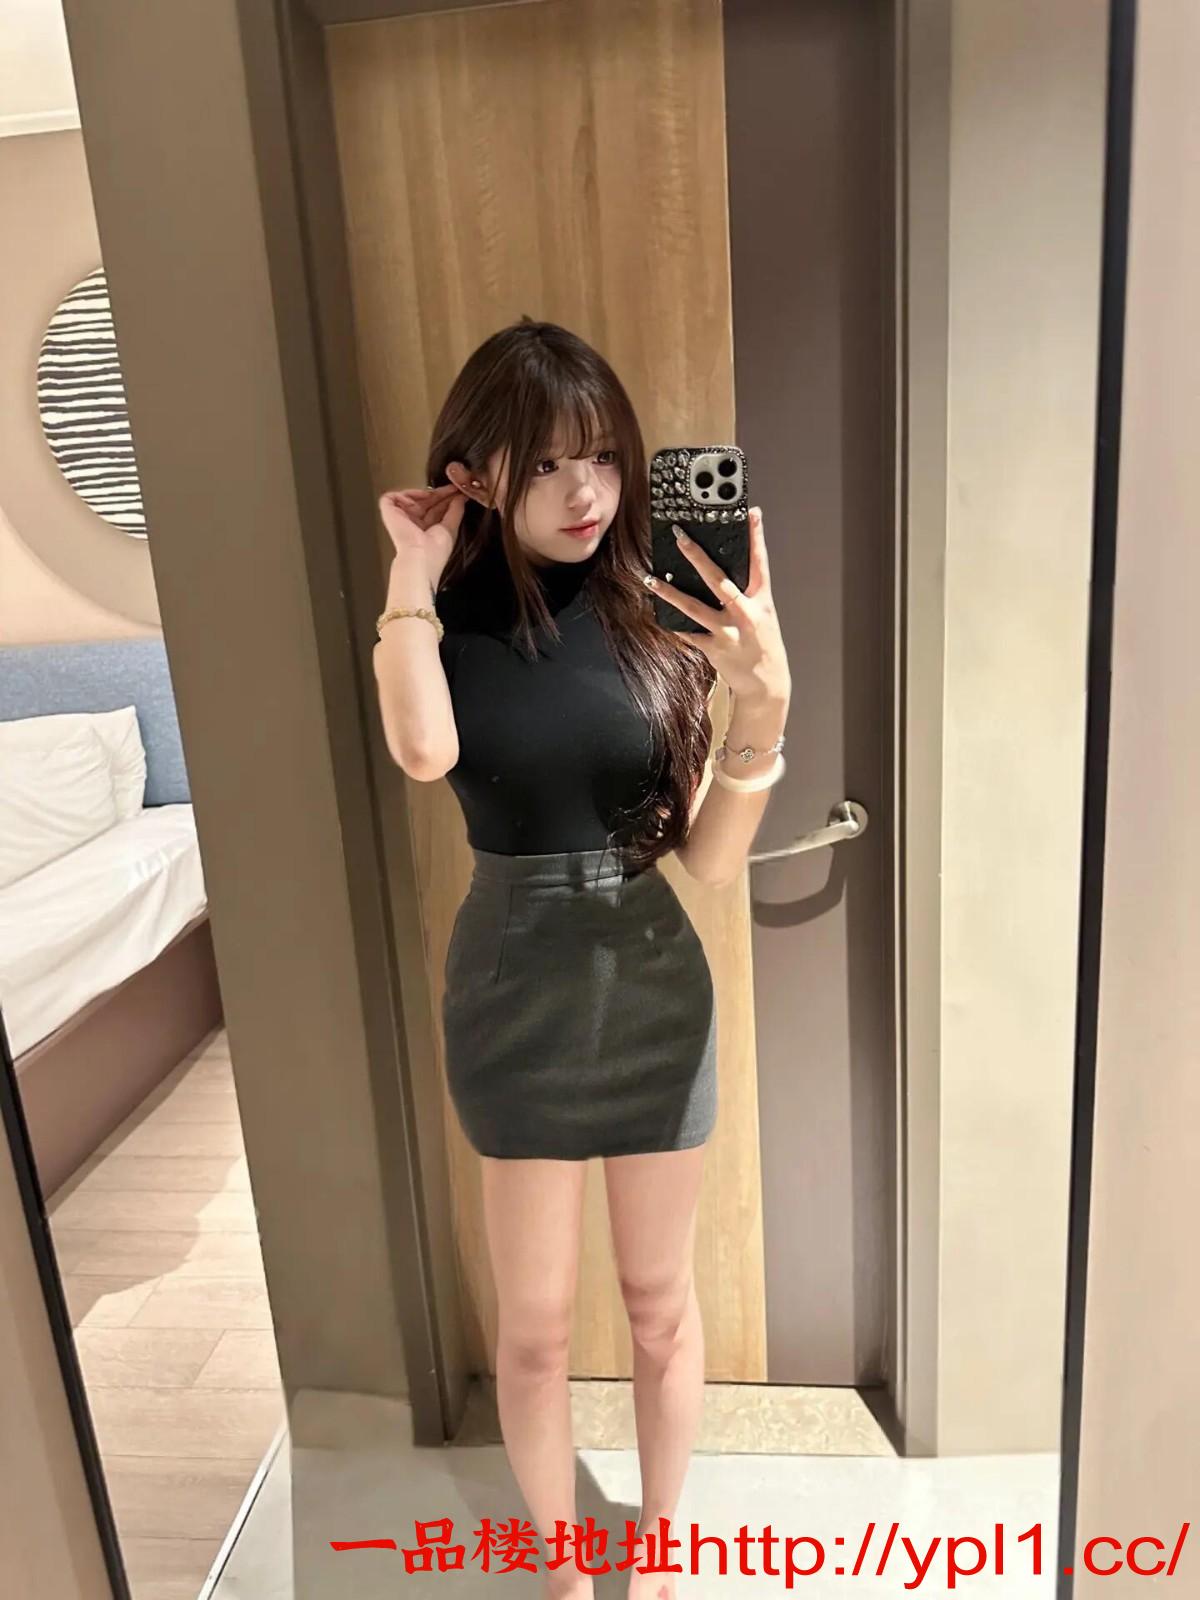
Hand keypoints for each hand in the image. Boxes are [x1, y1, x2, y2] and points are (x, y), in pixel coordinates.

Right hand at [378, 484, 466, 588]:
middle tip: (452, 488)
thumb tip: (460, 498)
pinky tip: (420, 495)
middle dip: (439, 493)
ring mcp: (401, 518)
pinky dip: (408, 493)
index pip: (435, 510)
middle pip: (425, 502)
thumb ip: (456, 511)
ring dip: (426, 492)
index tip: (457, 492)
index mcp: (426, 531)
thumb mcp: (451, 529)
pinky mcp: (390, 513)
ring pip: (412, 497)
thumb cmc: (433, 553)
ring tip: (437, 492)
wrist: (418, 558)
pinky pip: (395, 496)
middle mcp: (413, 525)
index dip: (446, 499)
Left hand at [644, 507, 790, 707]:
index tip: (751, 513)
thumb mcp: (763, 615)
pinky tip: (656, 611)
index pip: (759, 563)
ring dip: (668, 592)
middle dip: (696, 556)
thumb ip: (746, 593)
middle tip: (679, 536)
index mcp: (761, 601)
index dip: (756, 537)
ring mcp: (728, 632)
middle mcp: (745, 614)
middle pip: (718, 579)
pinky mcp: (713, 648)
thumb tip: (718, 569)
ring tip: (649, 578)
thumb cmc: (762, 645)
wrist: (766, 685)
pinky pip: (687, 632)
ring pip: (693, 607)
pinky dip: (672, 622)